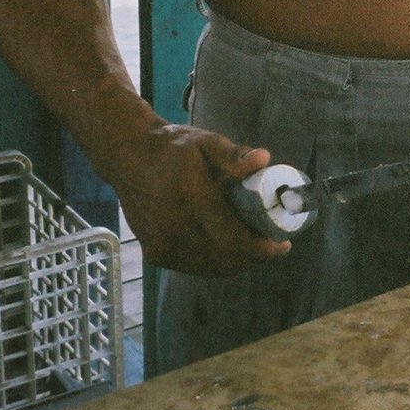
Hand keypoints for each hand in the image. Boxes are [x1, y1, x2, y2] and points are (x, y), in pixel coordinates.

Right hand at [109, 124, 291, 275]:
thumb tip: (265, 159)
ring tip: (255, 248)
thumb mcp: (205, 142)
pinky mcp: (155, 253)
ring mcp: (162, 244)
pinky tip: (228, 250)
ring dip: (237, 262)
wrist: (128, 157)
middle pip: (225, 258)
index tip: (282, 245)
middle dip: (254, 257)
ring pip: (211, 267)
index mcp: (191, 197)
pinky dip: (216, 263)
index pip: (232, 238)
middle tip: (272, 246)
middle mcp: (174, 226)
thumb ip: (234, 155)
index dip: (261, 248)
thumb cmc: (173, 147)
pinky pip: (194, 266)